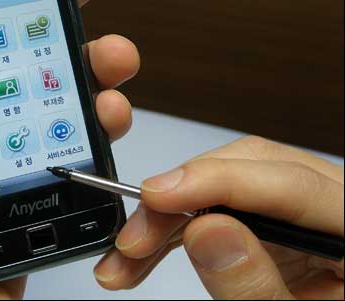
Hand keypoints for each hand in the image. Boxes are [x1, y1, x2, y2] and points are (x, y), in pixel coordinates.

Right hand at [94, 136, 343, 298]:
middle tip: (133, 240)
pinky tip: (150, 250)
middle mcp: (334, 200)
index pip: (289, 183)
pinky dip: (181, 227)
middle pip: (247, 168)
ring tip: (128, 257)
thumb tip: (203, 230)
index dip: (215, 181)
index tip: (155, 196)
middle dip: (179, 200)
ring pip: (224, 182)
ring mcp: (302, 205)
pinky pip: (221, 205)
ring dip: (170, 217)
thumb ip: (255, 285)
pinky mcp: (274, 215)